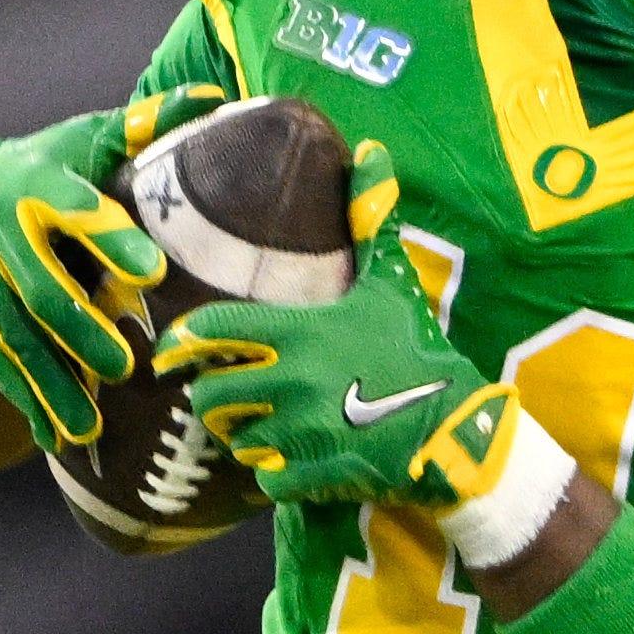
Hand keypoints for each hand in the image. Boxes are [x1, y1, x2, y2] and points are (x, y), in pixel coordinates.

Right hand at [0, 106, 166, 447]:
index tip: (154, 271)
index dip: (110, 238)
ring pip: (14, 335)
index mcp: (34, 185)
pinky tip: (55, 436)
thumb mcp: (82, 143)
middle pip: (40, 287)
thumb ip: (143, 127)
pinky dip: (24, 399)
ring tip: (90, 424)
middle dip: (80, 328)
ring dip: (50, 382)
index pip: (74, 210)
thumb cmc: (41, 168)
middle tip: (126, 363)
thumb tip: (210, 99)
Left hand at [163, 143, 535, 516]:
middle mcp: (295, 380)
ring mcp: (306, 430)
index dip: (182, 342)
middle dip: (213, 401)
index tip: (171, 351)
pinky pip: (267, 481)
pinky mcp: (320, 472)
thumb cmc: (419, 350)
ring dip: (241, 439)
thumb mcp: (392, 282)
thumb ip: (370, 220)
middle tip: (226, 400)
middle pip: (209, 397)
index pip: (211, 332)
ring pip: (234, 441)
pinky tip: (292, 465)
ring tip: (260, 431)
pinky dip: (274, 477)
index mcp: (301, 331)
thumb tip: (370, 152)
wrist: (461, 425)